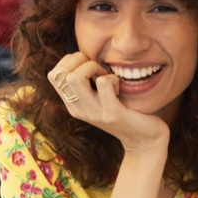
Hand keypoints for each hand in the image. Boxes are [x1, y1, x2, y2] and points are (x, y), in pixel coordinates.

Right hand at [48, 53, 169, 155]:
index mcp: (72, 105)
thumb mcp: (98, 99)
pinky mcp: (112, 113)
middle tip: (100, 70)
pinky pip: (103, 83)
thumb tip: (80, 57)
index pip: (53, 75)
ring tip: (107, 76)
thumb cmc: (123, 112)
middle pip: (62, 74)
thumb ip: (87, 83)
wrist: (144, 141)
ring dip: (94, 67)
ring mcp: (94, 113)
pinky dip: (112, 78)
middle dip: (81, 62)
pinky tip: (119, 86)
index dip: (70, 62)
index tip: (88, 66)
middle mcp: (79, 110)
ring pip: (75, 77)